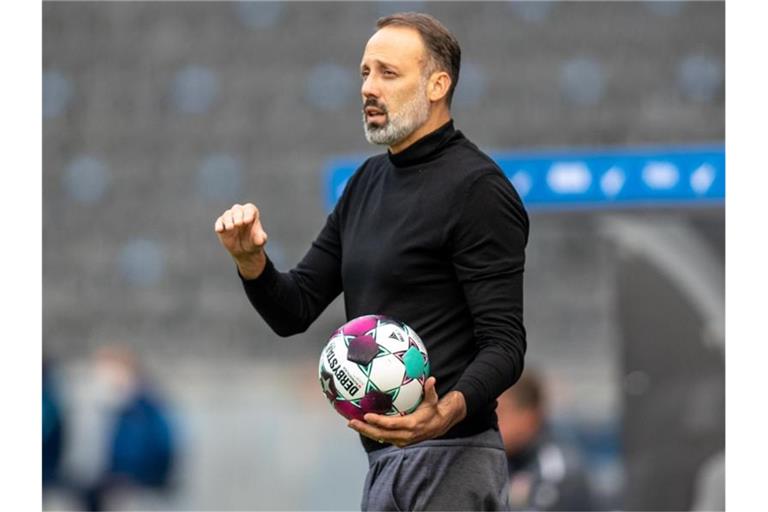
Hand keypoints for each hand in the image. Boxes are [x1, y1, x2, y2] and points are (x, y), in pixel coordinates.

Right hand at [214, 203, 268, 278]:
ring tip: (230, 228)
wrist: (244, 250)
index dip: (248, 213)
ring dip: (228, 220)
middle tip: (238, 224)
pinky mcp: (222, 224)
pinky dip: (219, 225)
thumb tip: (260, 239)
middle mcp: (240, 213)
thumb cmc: (254, 243)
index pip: (249, 209)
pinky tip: (220, 230)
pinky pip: (219, 222)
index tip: (247, 221)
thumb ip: (260, 239)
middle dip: (238, 215)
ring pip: (227, 214)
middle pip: (237, 209)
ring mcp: (230, 218)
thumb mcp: (259, 242)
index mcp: (251, 214)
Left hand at [347, 377, 466, 447]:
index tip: (367, 415)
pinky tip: (362, 425)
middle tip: (351, 422)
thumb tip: (432, 379)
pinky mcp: (398, 441)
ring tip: (352, 423)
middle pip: (381, 434)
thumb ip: (430, 390)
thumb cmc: (433, 411)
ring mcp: (401, 440)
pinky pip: (383, 437)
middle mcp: (404, 435)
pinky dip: (371, 432)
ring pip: (380, 438)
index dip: (378, 421)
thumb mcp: (433, 400)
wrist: (438, 426)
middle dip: (365, 429)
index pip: (391, 424)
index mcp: (411, 425)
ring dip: (365, 431)